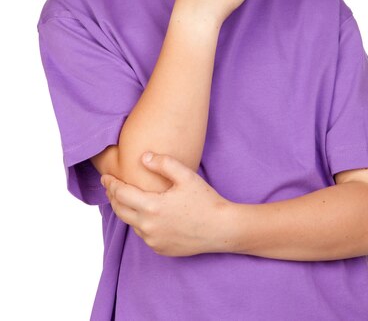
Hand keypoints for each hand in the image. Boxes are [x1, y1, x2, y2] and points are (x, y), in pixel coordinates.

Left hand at [101, 152, 231, 256]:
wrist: (221, 229)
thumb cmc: (205, 200)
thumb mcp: (186, 176)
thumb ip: (163, 163)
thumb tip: (143, 157)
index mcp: (152, 207)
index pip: (121, 194)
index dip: (111, 184)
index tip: (105, 177)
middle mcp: (148, 227)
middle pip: (120, 210)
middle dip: (113, 197)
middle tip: (110, 186)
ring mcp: (154, 241)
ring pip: (132, 223)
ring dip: (127, 210)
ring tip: (126, 198)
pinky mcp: (161, 249)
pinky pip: (144, 235)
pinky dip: (141, 223)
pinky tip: (147, 214)